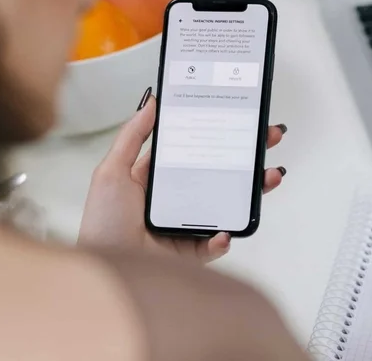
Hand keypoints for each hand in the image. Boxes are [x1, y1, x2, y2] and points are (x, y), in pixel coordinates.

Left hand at [78, 92, 287, 261]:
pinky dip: (225, 237)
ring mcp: (187, 225)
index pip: (195, 150)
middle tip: (268, 137)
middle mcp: (175, 200)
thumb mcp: (111, 171)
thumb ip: (132, 136)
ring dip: (253, 190)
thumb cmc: (102, 222)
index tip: (238, 118)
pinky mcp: (192, 252)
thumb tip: (151, 103)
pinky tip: (225, 230)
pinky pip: (216, 243)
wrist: (106, 268)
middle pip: (219, 173)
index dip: (217, 134)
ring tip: (269, 176)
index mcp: (157, 179)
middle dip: (247, 155)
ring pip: (228, 204)